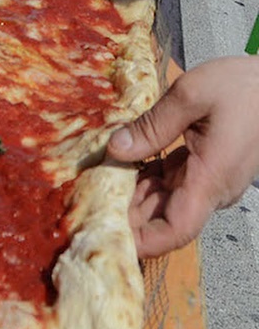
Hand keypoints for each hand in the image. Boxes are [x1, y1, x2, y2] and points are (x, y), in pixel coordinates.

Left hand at [107, 57, 258, 256]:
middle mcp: (212, 187)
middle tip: (85, 207)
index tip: (110, 240)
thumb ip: (152, 125)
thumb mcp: (191, 95)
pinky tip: (118, 168)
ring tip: (93, 185)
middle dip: (126, 217)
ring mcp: (209, 179)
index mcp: (210, 177)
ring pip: (164, 200)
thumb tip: (115, 149)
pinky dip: (144, 179)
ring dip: (131, 196)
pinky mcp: (205, 168)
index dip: (144, 241)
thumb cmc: (242, 87)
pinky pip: (170, 182)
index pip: (177, 229)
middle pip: (163, 217)